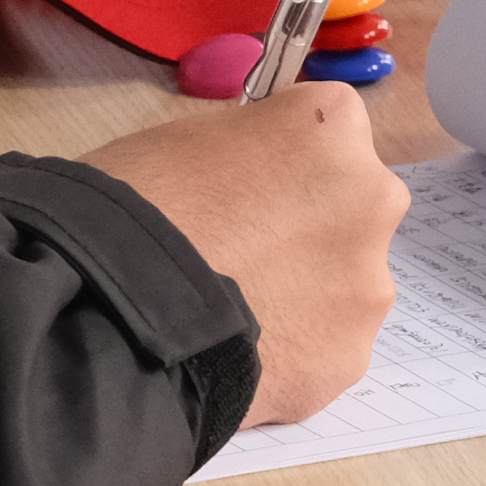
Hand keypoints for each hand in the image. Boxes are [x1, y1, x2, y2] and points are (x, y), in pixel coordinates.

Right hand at [79, 82, 407, 428]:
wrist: (112, 315)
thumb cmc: (133, 205)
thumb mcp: (185, 139)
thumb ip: (248, 152)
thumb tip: (255, 179)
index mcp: (331, 127)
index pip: (326, 129)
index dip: (282, 160)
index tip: (244, 185)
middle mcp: (373, 198)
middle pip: (351, 207)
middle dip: (308, 226)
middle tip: (241, 252)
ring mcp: (368, 285)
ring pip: (344, 283)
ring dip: (305, 292)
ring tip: (236, 313)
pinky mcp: (350, 358)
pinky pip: (324, 346)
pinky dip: (293, 350)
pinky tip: (241, 353)